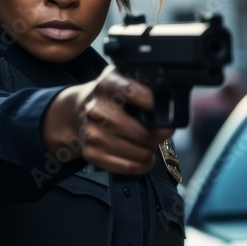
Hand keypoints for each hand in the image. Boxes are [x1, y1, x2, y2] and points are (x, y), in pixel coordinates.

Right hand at [42, 65, 173, 174]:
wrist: (76, 110)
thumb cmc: (108, 97)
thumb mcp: (120, 78)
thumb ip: (142, 83)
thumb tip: (170, 100)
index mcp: (107, 85)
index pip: (135, 92)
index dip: (155, 104)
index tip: (166, 112)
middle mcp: (97, 110)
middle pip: (144, 133)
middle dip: (159, 135)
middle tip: (161, 132)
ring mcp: (92, 133)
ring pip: (139, 153)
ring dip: (151, 151)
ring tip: (150, 144)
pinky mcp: (91, 152)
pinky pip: (127, 167)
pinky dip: (141, 166)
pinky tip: (144, 159)